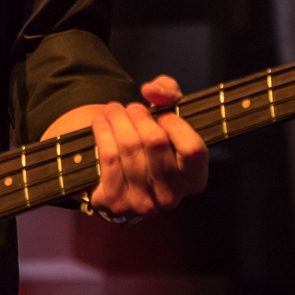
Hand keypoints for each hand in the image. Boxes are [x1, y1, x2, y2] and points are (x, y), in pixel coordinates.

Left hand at [41, 76, 208, 221]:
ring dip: (117, 119)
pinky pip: (108, 157)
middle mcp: (172, 197)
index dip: (176, 125)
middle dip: (139, 115)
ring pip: (129, 147)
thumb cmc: (151, 143)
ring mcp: (143, 203)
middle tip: (131, 108)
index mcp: (193, 179)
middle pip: (155, 142)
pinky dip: (102, 133)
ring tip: (113, 110)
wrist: (121, 177)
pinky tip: (100, 122)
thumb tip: (151, 91)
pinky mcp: (116, 202)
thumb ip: (169, 93)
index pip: (192, 150)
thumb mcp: (169, 115)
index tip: (163, 115)